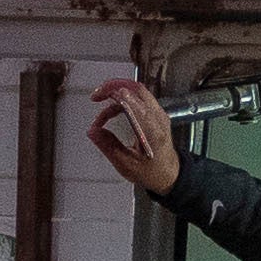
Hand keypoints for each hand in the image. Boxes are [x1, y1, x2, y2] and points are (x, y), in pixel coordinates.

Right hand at [79, 72, 182, 202]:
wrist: (168, 174)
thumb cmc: (150, 171)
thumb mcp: (126, 164)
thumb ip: (108, 146)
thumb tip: (93, 131)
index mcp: (153, 133)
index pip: (138, 106)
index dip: (118, 96)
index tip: (101, 95)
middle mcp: (158, 119)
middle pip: (137, 90)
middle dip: (114, 87)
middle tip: (97, 95)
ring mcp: (159, 114)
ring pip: (137, 91)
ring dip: (117, 94)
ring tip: (101, 109)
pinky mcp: (156, 113)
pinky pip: (139, 97)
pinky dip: (123, 99)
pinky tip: (112, 110)